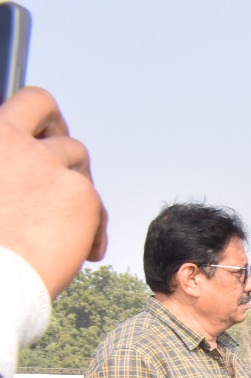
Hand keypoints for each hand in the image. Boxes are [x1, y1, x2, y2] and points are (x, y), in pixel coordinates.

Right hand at [0, 87, 108, 296]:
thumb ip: (5, 166)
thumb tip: (18, 179)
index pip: (22, 103)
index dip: (32, 120)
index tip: (34, 141)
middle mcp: (13, 139)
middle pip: (46, 107)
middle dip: (52, 127)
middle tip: (58, 163)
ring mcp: (48, 162)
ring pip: (75, 158)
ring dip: (72, 184)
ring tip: (64, 225)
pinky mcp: (81, 192)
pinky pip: (96, 203)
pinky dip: (93, 228)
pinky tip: (83, 254)